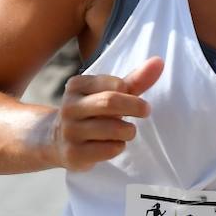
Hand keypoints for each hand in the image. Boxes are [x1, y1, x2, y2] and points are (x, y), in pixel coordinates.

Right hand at [51, 57, 162, 171]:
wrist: (56, 141)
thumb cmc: (93, 112)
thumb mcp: (110, 93)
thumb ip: (135, 79)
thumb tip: (159, 61)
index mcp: (77, 86)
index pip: (116, 84)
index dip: (130, 92)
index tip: (131, 96)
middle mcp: (69, 107)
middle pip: (110, 102)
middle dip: (135, 107)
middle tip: (145, 111)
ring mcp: (69, 131)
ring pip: (113, 128)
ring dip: (129, 130)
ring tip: (126, 131)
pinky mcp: (74, 154)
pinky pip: (110, 149)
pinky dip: (119, 146)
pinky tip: (112, 144)